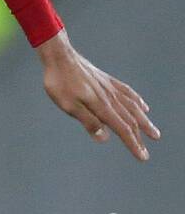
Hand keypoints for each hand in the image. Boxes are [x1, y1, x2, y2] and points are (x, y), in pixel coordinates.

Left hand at [37, 30, 159, 160]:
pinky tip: (144, 107)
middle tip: (147, 152)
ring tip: (153, 132)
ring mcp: (110, 88)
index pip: (123, 129)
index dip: (133, 144)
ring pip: (133, 107)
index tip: (143, 157)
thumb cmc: (60, 83)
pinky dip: (138, 102)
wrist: (60, 57)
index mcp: (102, 106)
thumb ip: (88, 121)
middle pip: (130, 120)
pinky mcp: (107, 81)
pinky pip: (128, 93)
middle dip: (140, 138)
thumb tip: (104, 138)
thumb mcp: (68, 106)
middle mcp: (110, 98)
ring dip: (144, 122)